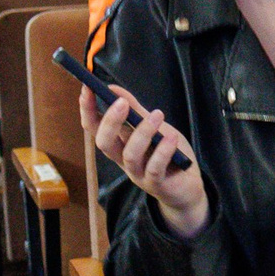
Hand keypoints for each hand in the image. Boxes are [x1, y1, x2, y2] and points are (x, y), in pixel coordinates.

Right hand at [83, 86, 205, 222]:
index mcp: (119, 145)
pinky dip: (163, 151)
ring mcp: (138, 174)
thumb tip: (112, 88)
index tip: (87, 88)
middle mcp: (123, 160)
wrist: (187, 187)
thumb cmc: (168, 155)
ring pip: (130, 155)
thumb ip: (135, 110)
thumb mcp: (154, 128)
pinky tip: (171, 138)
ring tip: (157, 114)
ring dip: (143, 132)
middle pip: (105, 143)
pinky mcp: (157, 184)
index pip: (95, 128)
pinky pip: (155, 168)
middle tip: (121, 102)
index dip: (88, 109)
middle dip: (110, 122)